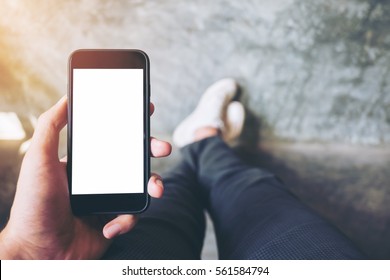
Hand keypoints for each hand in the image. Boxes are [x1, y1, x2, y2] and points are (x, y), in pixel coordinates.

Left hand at [0, 96, 170, 258]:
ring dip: (154, 184)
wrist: (38, 251)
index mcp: (86, 161)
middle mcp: (100, 177)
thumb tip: (67, 98)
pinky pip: (132, 216)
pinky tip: (108, 225)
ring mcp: (109, 198)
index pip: (113, 137)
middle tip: (163, 148)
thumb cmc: (33, 205)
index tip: (145, 109)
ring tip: (157, 189)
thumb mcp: (38, 159)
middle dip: (153, 149)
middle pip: (134, 158)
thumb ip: (50, 126)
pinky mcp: (114, 220)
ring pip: (141, 185)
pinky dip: (126, 220)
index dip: (131, 123)